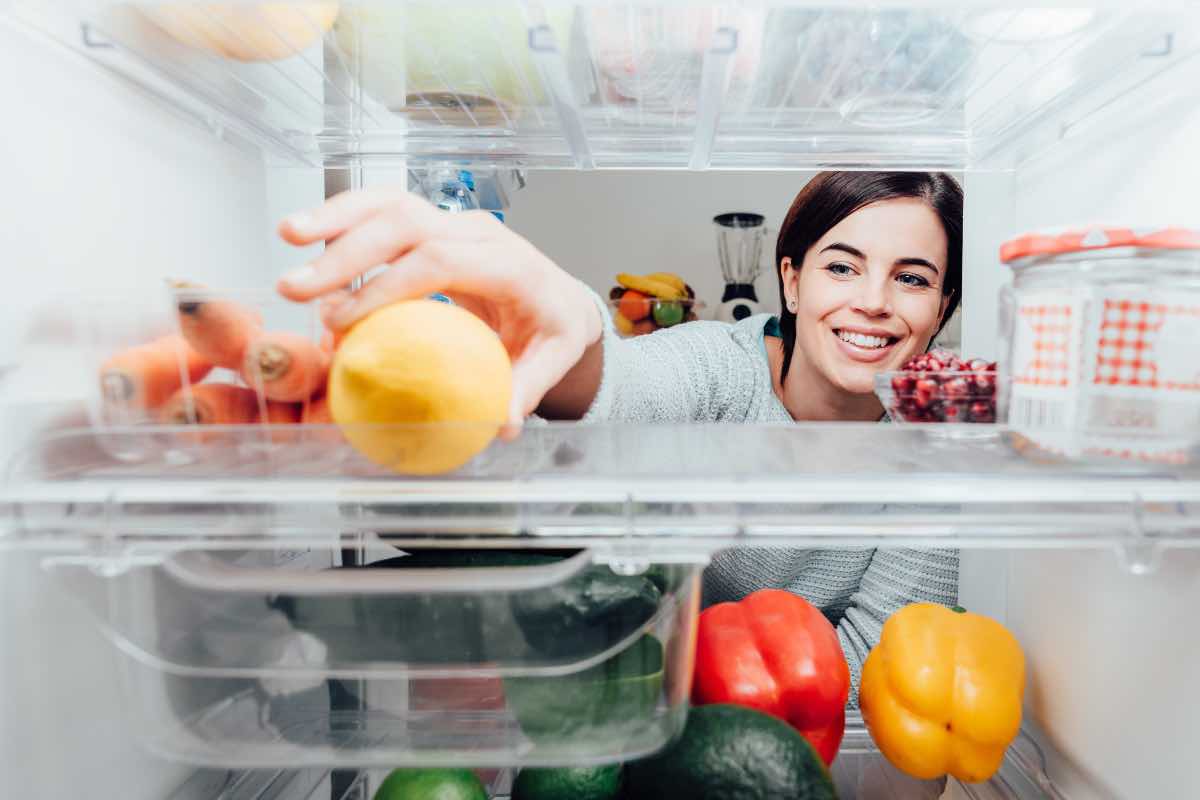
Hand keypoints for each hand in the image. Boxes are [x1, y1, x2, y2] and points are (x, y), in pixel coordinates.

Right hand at [276, 188, 602, 427]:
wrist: (560, 298)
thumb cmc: (552, 330)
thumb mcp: (552, 361)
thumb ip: (526, 389)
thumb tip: (502, 424)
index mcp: (510, 264)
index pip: (441, 261)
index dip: (388, 286)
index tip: (343, 320)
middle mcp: (479, 232)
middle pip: (407, 224)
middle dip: (347, 252)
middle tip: (297, 288)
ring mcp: (454, 222)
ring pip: (391, 203)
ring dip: (336, 217)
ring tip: (287, 235)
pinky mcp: (433, 223)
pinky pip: (384, 209)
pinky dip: (343, 216)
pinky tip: (304, 233)